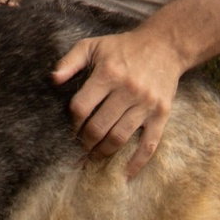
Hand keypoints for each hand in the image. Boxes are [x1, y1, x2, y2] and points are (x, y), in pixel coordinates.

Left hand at [53, 22, 185, 164]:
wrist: (166, 45)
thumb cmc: (124, 47)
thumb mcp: (94, 45)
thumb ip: (71, 61)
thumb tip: (53, 80)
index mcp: (108, 73)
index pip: (82, 107)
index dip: (73, 122)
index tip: (73, 128)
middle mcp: (127, 90)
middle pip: (98, 127)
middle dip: (85, 142)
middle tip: (81, 146)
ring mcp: (146, 104)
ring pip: (119, 138)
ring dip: (103, 152)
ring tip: (95, 156)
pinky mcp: (161, 114)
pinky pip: (149, 144)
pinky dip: (137, 162)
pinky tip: (126, 174)